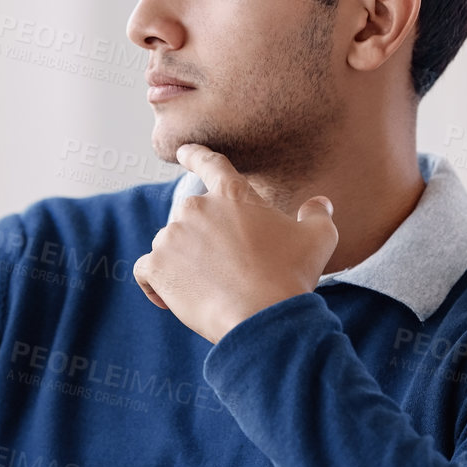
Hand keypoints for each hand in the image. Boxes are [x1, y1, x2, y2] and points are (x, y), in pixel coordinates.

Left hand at [132, 144, 337, 342]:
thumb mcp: (318, 238)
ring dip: (184, 263)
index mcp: (232, 194)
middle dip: (204, 240)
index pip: (211, 163)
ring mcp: (171, 235)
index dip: (196, 155)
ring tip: (212, 289)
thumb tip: (320, 203)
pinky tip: (172, 299)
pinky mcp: (156, 265)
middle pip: (192, 218)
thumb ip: (316, 214)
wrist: (262, 316)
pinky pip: (146, 271)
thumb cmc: (291, 275)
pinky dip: (155, 283)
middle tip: (229, 270)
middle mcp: (196, 207)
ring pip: (170, 245)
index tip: (183, 151)